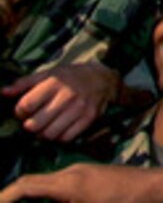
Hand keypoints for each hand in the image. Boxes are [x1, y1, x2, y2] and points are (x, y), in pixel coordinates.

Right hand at [0, 164, 146, 202]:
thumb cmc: (130, 202)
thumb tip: (44, 196)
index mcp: (69, 183)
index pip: (26, 186)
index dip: (6, 197)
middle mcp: (73, 174)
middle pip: (34, 186)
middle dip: (19, 199)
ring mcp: (85, 173)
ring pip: (49, 187)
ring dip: (38, 200)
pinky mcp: (94, 179)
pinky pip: (64, 188)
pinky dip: (54, 198)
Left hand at [2, 62, 118, 141]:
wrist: (104, 79)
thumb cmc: (72, 76)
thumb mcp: (50, 72)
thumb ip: (25, 83)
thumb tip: (3, 92)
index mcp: (55, 82)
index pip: (25, 106)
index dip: (20, 111)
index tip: (25, 110)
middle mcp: (67, 95)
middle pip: (35, 125)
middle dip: (30, 125)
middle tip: (35, 120)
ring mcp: (79, 108)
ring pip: (49, 134)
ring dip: (43, 133)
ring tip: (46, 126)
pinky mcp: (88, 119)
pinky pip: (66, 138)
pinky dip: (59, 137)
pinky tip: (60, 128)